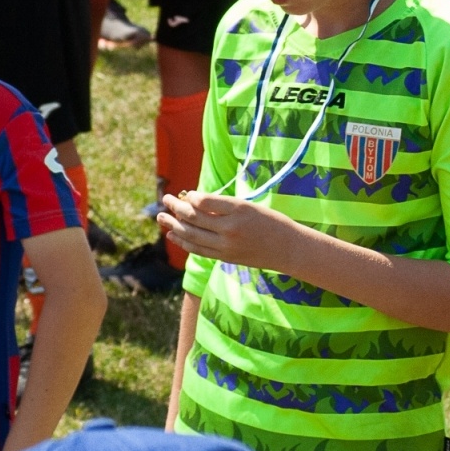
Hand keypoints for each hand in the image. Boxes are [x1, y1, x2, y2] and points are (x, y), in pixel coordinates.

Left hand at [157, 191, 303, 271]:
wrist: (289, 249)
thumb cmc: (272, 223)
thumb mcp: (251, 206)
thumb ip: (224, 205)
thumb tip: (195, 201)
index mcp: (240, 209)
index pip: (204, 201)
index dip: (190, 196)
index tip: (186, 193)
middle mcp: (231, 228)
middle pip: (193, 217)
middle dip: (175, 207)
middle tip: (165, 199)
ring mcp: (226, 245)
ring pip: (191, 234)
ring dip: (173, 224)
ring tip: (161, 217)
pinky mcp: (225, 257)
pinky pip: (197, 249)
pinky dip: (183, 241)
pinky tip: (173, 234)